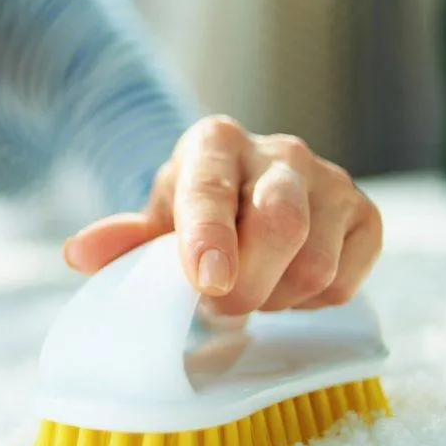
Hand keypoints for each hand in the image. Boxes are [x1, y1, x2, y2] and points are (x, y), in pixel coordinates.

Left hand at [64, 115, 382, 315]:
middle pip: (279, 226)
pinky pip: (343, 283)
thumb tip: (78, 254)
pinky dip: (308, 301)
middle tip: (217, 302)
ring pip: (313, 266)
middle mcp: (281, 152)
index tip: (205, 280)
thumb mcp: (153, 219)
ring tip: (250, 285)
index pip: (212, 190)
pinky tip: (285, 281)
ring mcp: (332, 181)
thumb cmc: (195, 211)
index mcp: (215, 143)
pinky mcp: (367, 216)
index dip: (209, 237)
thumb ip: (120, 238)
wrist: (247, 192)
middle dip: (244, 285)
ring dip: (273, 298)